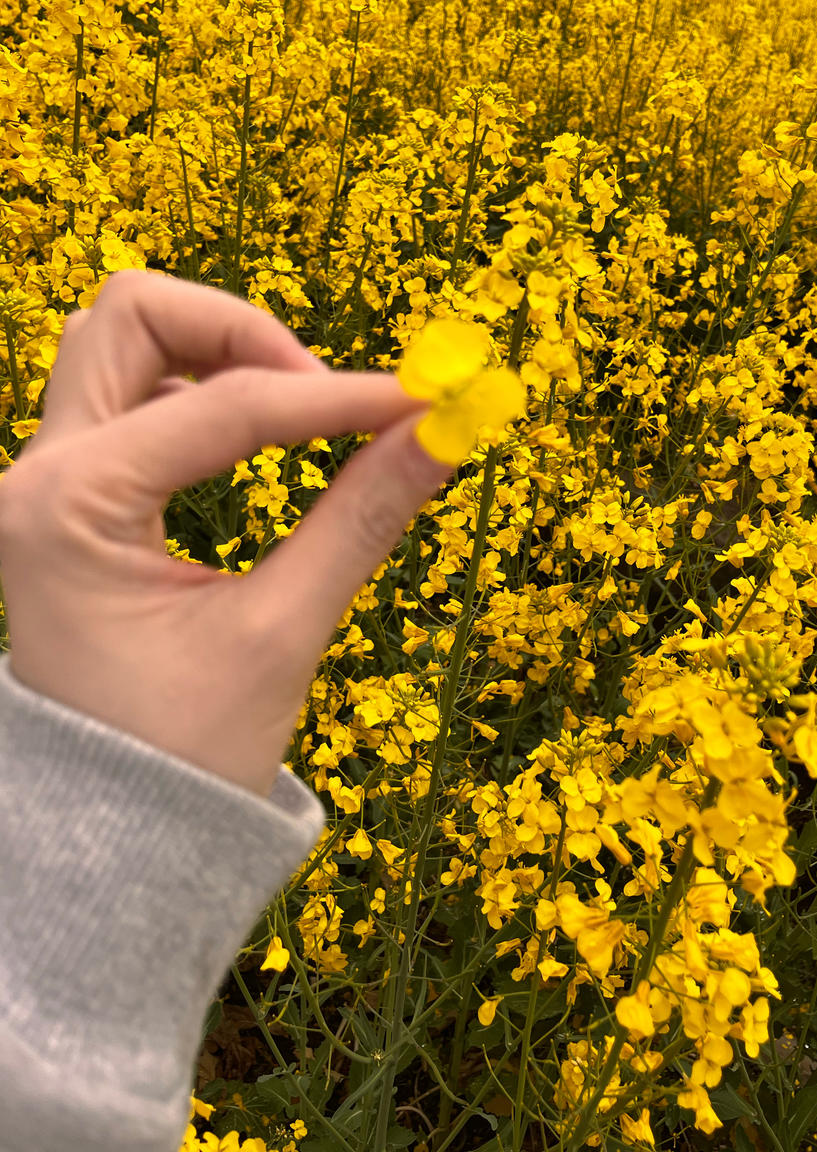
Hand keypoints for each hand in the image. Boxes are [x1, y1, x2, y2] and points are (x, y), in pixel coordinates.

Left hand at [0, 270, 451, 797]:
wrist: (106, 837)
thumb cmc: (180, 756)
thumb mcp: (280, 636)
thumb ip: (359, 522)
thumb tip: (442, 435)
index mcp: (69, 510)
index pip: (227, 408)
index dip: (339, 396)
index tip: (424, 397)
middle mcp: (39, 475)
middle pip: (132, 314)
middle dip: (242, 330)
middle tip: (326, 391)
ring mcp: (47, 480)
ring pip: (119, 339)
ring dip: (213, 348)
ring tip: (295, 407)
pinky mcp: (73, 496)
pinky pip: (126, 393)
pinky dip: (197, 388)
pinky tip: (253, 434)